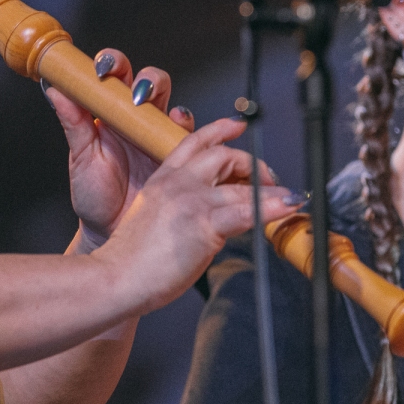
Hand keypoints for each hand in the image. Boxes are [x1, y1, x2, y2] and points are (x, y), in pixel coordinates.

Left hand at [47, 48, 193, 245]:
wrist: (111, 232)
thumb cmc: (93, 195)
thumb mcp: (81, 158)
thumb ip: (73, 124)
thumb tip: (55, 91)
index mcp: (111, 113)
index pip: (116, 76)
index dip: (113, 63)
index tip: (104, 69)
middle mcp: (138, 119)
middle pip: (151, 82)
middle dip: (147, 78)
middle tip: (137, 93)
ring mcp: (160, 136)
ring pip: (173, 103)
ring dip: (169, 100)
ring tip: (159, 111)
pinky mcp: (179, 156)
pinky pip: (191, 136)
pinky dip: (190, 128)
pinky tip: (180, 129)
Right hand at [95, 117, 302, 314]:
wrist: (115, 277)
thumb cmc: (132, 258)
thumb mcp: (153, 215)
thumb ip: (180, 204)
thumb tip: (212, 210)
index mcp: (164, 178)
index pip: (194, 142)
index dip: (220, 130)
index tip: (237, 126)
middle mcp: (179, 182)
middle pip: (224, 156)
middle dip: (252, 165)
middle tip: (267, 180)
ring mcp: (192, 201)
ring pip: (241, 184)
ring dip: (271, 189)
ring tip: (286, 198)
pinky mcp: (204, 224)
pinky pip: (248, 209)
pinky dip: (273, 206)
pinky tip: (287, 206)